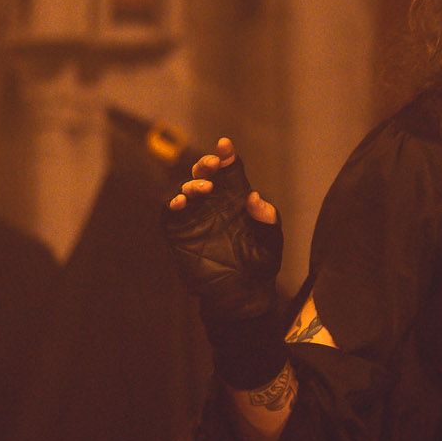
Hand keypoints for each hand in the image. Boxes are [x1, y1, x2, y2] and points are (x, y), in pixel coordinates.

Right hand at [163, 137, 281, 319]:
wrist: (242, 295)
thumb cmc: (260, 266)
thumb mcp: (271, 241)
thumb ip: (268, 218)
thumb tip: (254, 197)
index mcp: (236, 200)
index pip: (229, 171)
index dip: (226, 155)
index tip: (225, 145)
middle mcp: (214, 205)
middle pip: (205, 174)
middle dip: (205, 164)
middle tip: (211, 165)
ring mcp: (195, 218)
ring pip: (187, 189)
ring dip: (193, 183)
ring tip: (204, 188)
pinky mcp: (180, 234)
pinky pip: (170, 214)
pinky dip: (172, 204)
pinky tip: (181, 202)